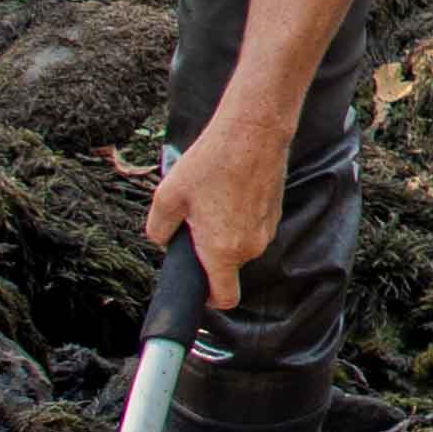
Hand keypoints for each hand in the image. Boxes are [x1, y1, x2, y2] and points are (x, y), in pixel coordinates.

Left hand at [144, 109, 281, 312]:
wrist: (253, 131)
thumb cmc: (212, 162)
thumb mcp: (168, 195)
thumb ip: (157, 229)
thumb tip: (160, 240)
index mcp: (222, 251)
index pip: (224, 298)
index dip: (209, 300)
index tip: (198, 286)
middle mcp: (250, 247)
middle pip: (227, 267)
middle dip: (209, 251)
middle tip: (194, 219)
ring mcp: (266, 230)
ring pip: (239, 244)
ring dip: (224, 231)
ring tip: (212, 197)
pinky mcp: (274, 212)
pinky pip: (251, 226)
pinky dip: (239, 216)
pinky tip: (229, 188)